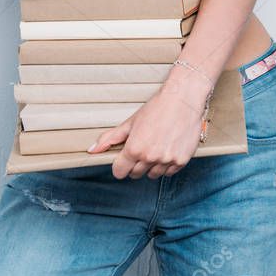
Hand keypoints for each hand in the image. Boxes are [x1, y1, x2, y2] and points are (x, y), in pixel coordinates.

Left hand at [87, 86, 206, 179]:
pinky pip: (169, 172)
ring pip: (153, 175)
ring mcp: (166, 160)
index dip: (120, 166)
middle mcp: (150, 157)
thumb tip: (92, 150)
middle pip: (136, 174)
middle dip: (135, 164)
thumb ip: (110, 138)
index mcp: (134, 148)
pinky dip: (166, 165)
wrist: (183, 100)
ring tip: (155, 147)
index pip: (120, 172)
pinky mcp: (181, 161)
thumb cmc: (156, 108)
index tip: (124, 159)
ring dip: (151, 165)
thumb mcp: (130, 122)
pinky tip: (166, 149)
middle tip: (141, 148)